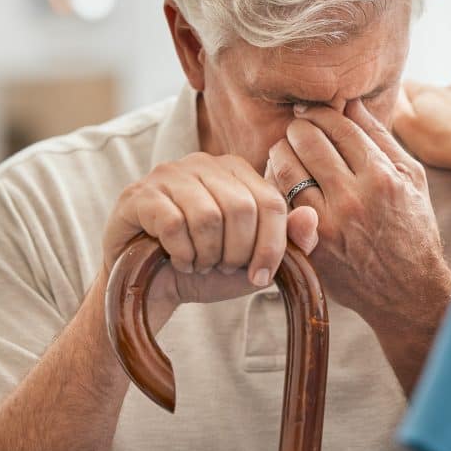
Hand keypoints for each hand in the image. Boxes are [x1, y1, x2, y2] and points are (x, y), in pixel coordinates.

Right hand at [101, 152, 319, 328]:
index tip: (259, 277)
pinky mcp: (139, 195)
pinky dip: (181, 253)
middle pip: (241, 208)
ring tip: (198, 263)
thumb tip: (311, 218)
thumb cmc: (204, 269)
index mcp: (236, 171)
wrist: (149, 288)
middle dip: (236, 252)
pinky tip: (176, 260)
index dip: (271, 245)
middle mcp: (203, 163)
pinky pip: (172, 224)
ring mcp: (168, 174)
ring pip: (207, 216)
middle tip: (221, 267)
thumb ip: (286, 242)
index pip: (271, 202)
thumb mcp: (252, 261)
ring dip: (206, 255)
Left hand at [266, 100, 450, 327]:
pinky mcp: (310, 245)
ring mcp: (328, 223)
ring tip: (286, 150)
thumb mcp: (412, 178)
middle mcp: (353, 198)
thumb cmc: (413, 229)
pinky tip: (282, 180)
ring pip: (287, 168)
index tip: (315, 113)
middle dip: (299, 128)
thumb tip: (351, 102)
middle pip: (308, 141)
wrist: (407, 291)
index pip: (338, 126)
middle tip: (298, 128)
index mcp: (382, 177)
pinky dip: (276, 185)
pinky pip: (280, 202)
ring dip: (282, 152)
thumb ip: (381, 138)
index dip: (321, 113)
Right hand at [393, 81, 450, 187]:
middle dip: (428, 108)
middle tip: (426, 132)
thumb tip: (392, 93)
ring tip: (450, 138)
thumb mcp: (407, 127)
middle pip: (432, 94)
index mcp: (427, 92)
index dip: (400, 101)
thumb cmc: (443, 144)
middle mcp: (450, 89)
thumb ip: (395, 107)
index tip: (401, 117)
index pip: (405, 86)